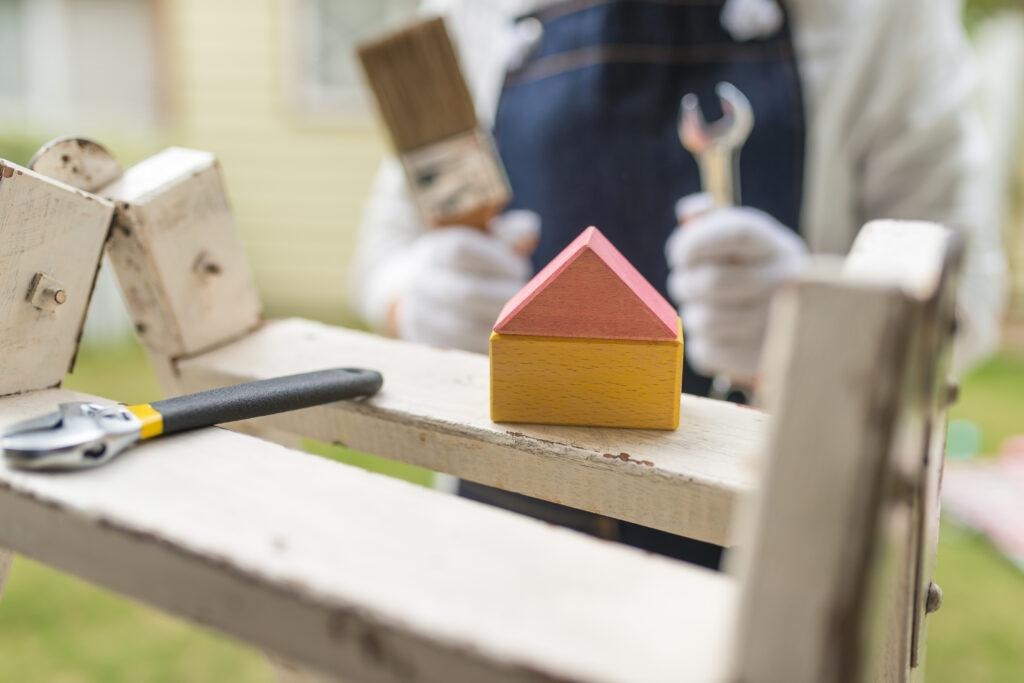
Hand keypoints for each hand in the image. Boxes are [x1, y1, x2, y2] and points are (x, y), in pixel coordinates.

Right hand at [393, 212, 538, 353]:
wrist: (416, 289)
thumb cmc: (464, 263)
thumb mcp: (480, 242)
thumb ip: (507, 235)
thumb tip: (529, 227)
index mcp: (435, 249)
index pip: (462, 249)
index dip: (496, 260)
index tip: (520, 269)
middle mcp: (421, 279)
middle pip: (465, 291)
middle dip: (503, 298)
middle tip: (528, 303)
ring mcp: (418, 311)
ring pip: (461, 326)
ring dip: (497, 326)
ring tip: (520, 323)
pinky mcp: (423, 339)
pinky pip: (456, 348)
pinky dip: (484, 347)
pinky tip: (504, 342)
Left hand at [665, 194, 805, 383]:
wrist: (804, 336)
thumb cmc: (757, 280)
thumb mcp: (750, 247)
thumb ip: (717, 226)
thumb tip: (689, 213)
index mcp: (781, 249)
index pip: (735, 233)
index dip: (694, 241)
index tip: (678, 254)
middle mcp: (786, 285)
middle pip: (709, 282)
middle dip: (684, 283)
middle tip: (686, 285)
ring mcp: (777, 327)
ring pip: (702, 320)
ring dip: (693, 315)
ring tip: (707, 311)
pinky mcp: (762, 363)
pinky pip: (705, 351)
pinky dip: (702, 344)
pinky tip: (720, 336)